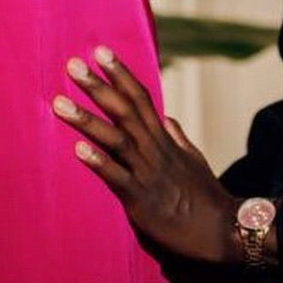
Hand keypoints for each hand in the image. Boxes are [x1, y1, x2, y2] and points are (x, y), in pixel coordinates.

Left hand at [54, 46, 240, 263]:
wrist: (223, 231)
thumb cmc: (207, 197)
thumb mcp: (194, 160)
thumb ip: (177, 138)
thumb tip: (167, 119)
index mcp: (163, 140)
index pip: (140, 98)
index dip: (120, 73)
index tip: (100, 51)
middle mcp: (154, 150)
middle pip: (123, 110)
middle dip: (97, 86)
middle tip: (72, 63)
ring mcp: (147, 173)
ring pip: (115, 139)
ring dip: (86, 119)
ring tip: (59, 103)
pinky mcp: (141, 201)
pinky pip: (117, 178)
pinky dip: (98, 163)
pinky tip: (78, 149)